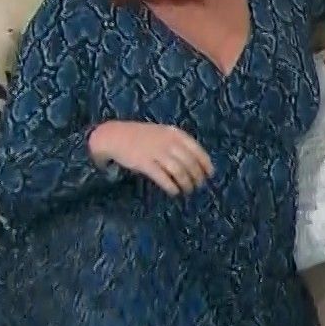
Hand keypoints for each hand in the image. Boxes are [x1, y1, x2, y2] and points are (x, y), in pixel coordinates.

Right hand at [88, 121, 213, 195]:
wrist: (115, 135)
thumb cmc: (142, 137)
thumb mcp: (163, 133)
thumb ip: (178, 144)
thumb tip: (197, 163)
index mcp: (174, 133)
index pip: (197, 150)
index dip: (205, 164)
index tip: (210, 175)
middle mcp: (167, 142)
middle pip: (189, 162)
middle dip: (197, 177)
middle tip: (198, 186)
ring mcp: (155, 152)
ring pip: (178, 171)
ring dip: (186, 183)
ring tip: (187, 190)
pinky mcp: (144, 163)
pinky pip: (162, 177)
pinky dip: (171, 186)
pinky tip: (174, 192)